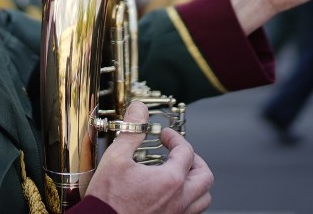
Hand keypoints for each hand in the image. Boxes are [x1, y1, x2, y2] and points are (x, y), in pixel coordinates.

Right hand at [85, 101, 212, 213]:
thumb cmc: (107, 198)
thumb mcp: (116, 157)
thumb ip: (132, 131)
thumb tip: (139, 109)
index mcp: (170, 180)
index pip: (186, 151)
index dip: (176, 138)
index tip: (164, 135)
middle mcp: (180, 200)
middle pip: (205, 176)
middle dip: (195, 160)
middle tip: (179, 153)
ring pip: (203, 198)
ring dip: (196, 182)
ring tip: (180, 174)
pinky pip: (192, 212)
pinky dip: (188, 199)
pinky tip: (171, 194)